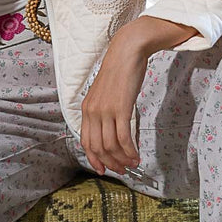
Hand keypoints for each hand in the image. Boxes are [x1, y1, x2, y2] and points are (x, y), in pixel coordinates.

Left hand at [80, 16, 196, 175]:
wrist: (126, 52)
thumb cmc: (118, 72)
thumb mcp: (104, 93)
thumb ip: (103, 111)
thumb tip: (111, 131)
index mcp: (86, 109)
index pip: (86, 142)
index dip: (94, 159)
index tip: (104, 169)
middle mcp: (93, 111)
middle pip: (98, 147)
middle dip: (111, 163)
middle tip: (123, 169)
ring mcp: (106, 110)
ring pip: (111, 145)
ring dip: (122, 159)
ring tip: (133, 163)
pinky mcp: (121, 108)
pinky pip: (123, 138)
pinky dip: (130, 150)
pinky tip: (136, 154)